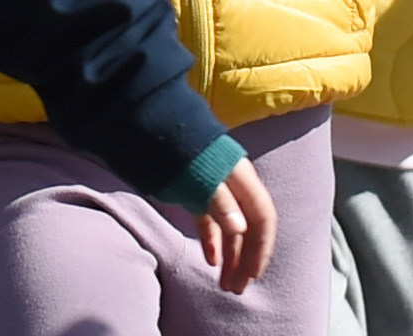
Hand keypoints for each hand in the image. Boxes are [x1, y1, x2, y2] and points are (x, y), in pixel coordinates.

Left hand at [192, 155, 275, 293]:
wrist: (150, 123)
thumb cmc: (179, 149)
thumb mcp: (201, 176)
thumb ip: (221, 201)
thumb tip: (240, 230)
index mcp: (241, 178)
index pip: (262, 218)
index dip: (261, 247)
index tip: (252, 275)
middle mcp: (233, 185)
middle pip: (248, 227)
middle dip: (245, 259)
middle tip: (237, 289)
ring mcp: (214, 189)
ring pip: (230, 229)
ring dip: (230, 257)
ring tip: (225, 284)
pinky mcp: (196, 193)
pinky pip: (210, 222)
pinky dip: (212, 242)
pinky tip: (211, 261)